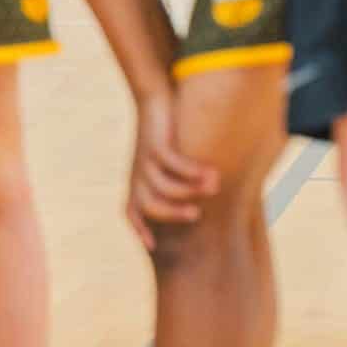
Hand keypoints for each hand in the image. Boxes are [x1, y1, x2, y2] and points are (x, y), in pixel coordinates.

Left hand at [125, 92, 218, 251]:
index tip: (153, 247)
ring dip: (190, 190)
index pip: (132, 212)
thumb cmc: (164, 131)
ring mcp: (145, 161)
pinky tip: (212, 170)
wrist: (152, 98)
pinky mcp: (156, 145)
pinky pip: (175, 165)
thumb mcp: (162, 158)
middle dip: (173, 213)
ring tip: (214, 186)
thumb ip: (171, 177)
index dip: (141, 230)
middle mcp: (137, 175)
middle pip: (150, 206)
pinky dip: (194, 170)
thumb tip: (195, 195)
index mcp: (136, 181)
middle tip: (197, 214)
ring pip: (164, 187)